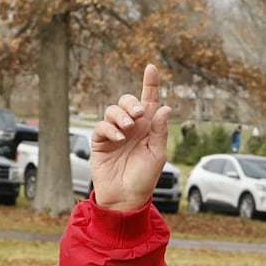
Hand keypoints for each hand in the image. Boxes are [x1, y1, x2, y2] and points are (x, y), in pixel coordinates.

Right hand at [89, 63, 171, 211]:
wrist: (126, 197)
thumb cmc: (144, 178)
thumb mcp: (158, 154)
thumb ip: (160, 131)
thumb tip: (165, 107)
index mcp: (148, 127)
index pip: (149, 100)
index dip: (150, 83)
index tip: (151, 68)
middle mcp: (131, 127)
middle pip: (128, 101)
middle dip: (132, 102)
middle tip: (139, 114)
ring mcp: (114, 133)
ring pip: (113, 110)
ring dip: (121, 115)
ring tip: (128, 129)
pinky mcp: (100, 142)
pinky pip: (101, 127)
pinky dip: (110, 129)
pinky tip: (118, 139)